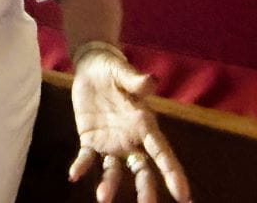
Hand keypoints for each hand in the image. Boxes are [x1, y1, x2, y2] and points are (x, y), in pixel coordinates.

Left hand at [68, 50, 190, 202]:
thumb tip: (151, 80)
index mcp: (144, 124)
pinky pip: (86, 158)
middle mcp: (130, 139)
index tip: (183, 196)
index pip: (162, 152)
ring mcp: (110, 142)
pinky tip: (74, 175)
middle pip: (142, 170)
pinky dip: (81, 166)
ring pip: (114, 171)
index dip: (172, 172)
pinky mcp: (90, 139)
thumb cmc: (113, 69)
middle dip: (146, 190)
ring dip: (109, 185)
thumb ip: (136, 80)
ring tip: (103, 198)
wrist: (92, 68)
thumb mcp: (123, 72)